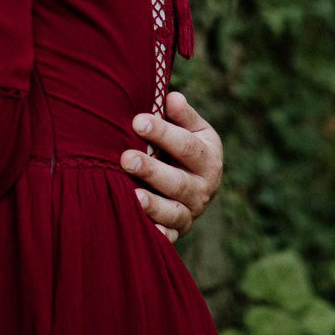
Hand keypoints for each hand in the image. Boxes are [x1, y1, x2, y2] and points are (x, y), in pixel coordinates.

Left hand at [123, 91, 221, 241]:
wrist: (193, 179)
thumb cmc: (182, 145)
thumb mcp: (191, 128)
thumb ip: (181, 115)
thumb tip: (172, 98)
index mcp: (208, 157)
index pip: (187, 145)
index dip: (162, 133)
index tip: (137, 121)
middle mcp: (204, 187)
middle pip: (179, 181)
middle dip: (152, 170)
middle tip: (126, 159)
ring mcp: (191, 211)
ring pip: (174, 212)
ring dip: (153, 205)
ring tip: (133, 196)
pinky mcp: (178, 230)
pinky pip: (169, 236)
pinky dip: (158, 235)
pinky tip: (144, 229)